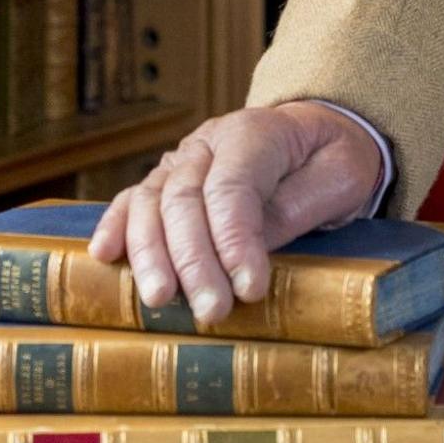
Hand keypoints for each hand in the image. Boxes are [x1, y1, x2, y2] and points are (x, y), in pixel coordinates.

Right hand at [88, 103, 382, 318]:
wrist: (319, 132)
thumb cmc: (334, 160)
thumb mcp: (339, 177)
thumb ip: (294, 208)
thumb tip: (248, 253)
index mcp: (255, 133)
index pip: (233, 187)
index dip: (235, 240)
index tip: (250, 289)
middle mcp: (208, 142)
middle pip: (185, 199)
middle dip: (195, 260)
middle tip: (211, 310)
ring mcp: (181, 160)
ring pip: (151, 202)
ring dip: (151, 254)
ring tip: (160, 300)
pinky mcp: (166, 181)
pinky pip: (133, 200)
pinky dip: (117, 227)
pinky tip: (104, 256)